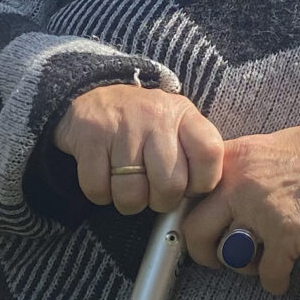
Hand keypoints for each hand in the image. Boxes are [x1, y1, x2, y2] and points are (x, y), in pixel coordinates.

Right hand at [53, 85, 224, 215]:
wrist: (94, 98)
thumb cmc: (144, 124)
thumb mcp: (177, 126)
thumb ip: (195, 155)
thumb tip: (203, 199)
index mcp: (183, 115)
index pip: (209, 153)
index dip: (203, 182)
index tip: (191, 186)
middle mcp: (154, 117)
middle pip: (170, 185)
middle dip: (161, 201)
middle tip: (154, 192)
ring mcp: (121, 128)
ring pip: (132, 194)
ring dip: (129, 201)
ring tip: (128, 185)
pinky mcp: (90, 139)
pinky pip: (98, 189)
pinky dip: (101, 194)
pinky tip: (105, 178)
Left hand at [183, 122, 299, 294]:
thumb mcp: (277, 147)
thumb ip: (247, 171)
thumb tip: (227, 196)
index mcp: (235, 157)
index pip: (191, 192)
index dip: (195, 216)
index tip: (203, 230)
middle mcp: (240, 182)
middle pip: (196, 228)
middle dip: (205, 251)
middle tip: (222, 258)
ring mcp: (262, 210)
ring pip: (228, 255)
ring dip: (243, 267)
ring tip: (261, 263)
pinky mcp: (288, 235)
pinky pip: (268, 273)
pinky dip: (276, 282)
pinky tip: (284, 280)